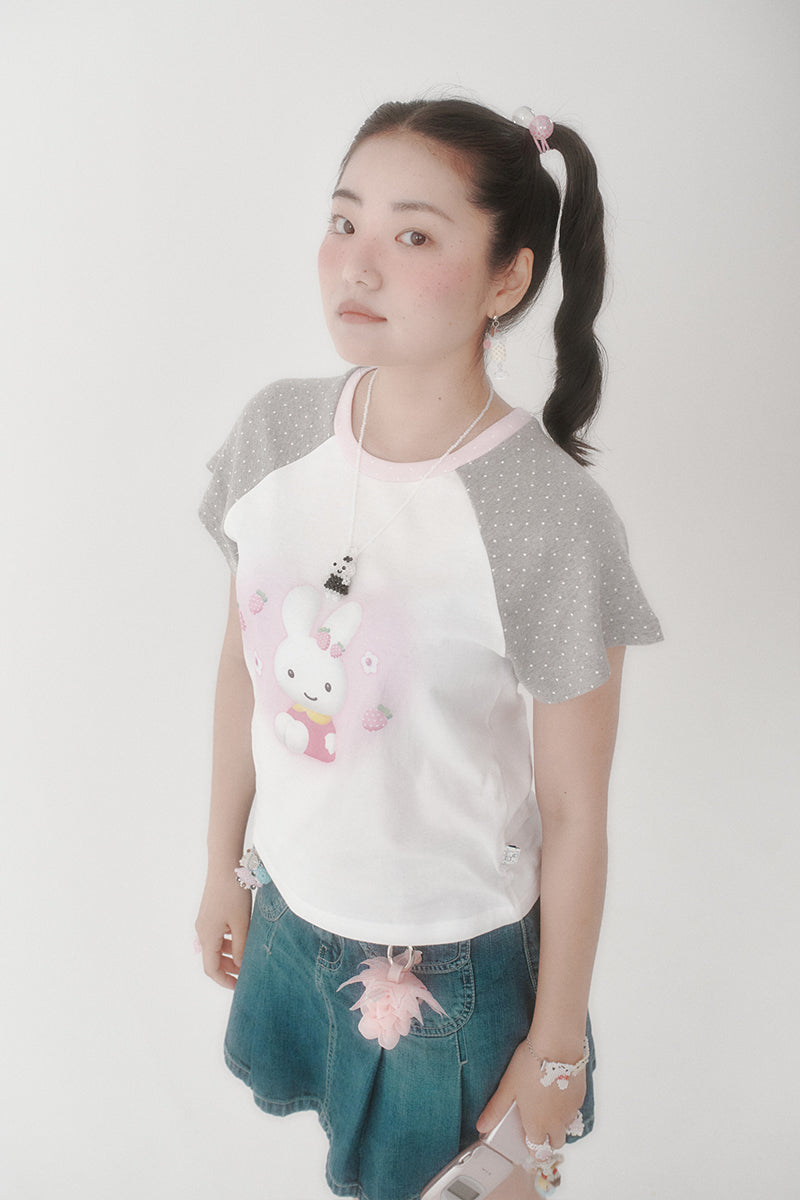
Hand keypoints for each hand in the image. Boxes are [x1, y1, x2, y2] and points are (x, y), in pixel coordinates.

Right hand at [195, 869, 251, 989]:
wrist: (225, 864)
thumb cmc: (234, 893)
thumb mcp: (242, 924)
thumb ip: (242, 948)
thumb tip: (242, 968)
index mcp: (208, 936)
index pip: (211, 969)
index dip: (224, 981)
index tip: (239, 987)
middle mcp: (202, 931)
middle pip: (213, 958)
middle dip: (229, 969)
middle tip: (247, 973)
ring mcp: (205, 921)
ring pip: (216, 946)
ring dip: (230, 954)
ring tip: (248, 955)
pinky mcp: (210, 912)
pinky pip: (218, 934)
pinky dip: (229, 941)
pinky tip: (243, 937)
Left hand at [475, 1041, 585, 1150]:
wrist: (557, 1046)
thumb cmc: (530, 1065)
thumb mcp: (508, 1087)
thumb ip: (495, 1110)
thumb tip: (481, 1126)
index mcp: (537, 1124)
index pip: (537, 1150)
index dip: (532, 1147)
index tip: (527, 1138)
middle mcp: (557, 1123)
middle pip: (556, 1143)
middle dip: (547, 1139)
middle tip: (537, 1123)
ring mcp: (571, 1110)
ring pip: (567, 1127)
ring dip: (559, 1123)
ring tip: (547, 1105)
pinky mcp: (580, 1096)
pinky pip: (574, 1110)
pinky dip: (567, 1107)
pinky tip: (558, 1090)